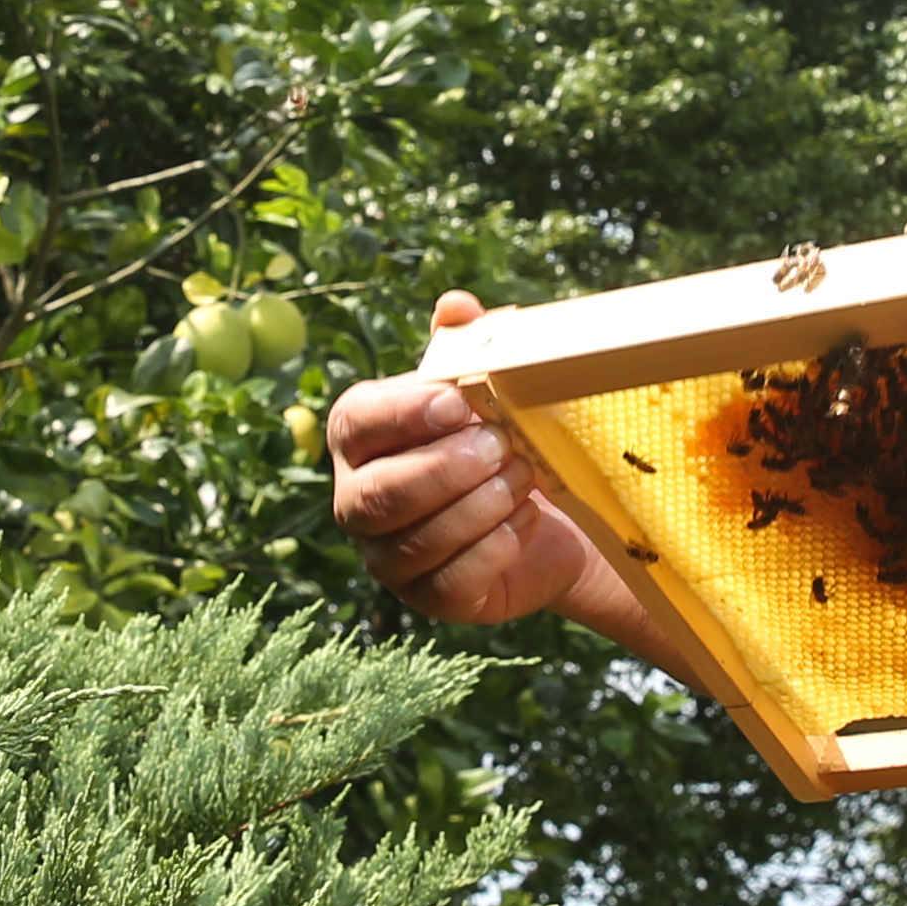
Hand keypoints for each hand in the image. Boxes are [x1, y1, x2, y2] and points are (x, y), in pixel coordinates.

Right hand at [324, 292, 690, 669]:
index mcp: (359, 437)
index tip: (456, 404)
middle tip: (502, 446)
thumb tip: (456, 306)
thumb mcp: (486, 388)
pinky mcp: (428, 599)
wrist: (549, 514)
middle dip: (446, 469)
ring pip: (417, 540)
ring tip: (524, 476)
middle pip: (380, 493)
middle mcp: (359, 500)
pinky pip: (452, 581)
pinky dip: (496, 547)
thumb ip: (466, 347)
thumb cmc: (498, 439)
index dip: (402, 414)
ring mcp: (387, 556)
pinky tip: (527, 519)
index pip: (357, 422)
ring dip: (479, 506)